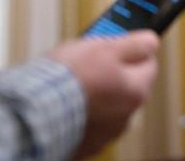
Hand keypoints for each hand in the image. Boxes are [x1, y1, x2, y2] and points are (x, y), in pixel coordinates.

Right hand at [49, 30, 159, 157]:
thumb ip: (134, 44)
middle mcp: (126, 115)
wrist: (33, 114)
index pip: (148, 64)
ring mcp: (105, 132)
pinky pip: (88, 122)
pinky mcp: (84, 144)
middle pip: (127, 86)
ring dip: (97, 95)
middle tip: (90, 62)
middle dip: (113, 73)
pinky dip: (82, 113)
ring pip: (108, 105)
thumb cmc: (67, 80)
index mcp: (136, 91)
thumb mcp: (105, 47)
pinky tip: (67, 104)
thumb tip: (151, 41)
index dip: (132, 50)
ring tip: (73, 84)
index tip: (119, 45)